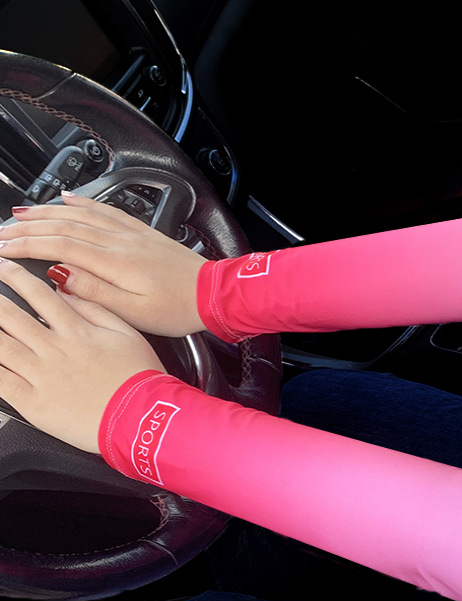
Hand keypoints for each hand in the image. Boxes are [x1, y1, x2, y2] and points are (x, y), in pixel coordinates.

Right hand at [0, 193, 206, 336]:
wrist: (214, 293)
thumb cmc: (179, 308)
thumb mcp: (134, 312)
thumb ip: (94, 293)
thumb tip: (60, 275)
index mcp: (114, 262)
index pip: (57, 245)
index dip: (24, 245)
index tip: (1, 248)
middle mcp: (120, 241)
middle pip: (63, 225)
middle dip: (27, 228)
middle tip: (1, 233)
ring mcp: (131, 233)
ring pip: (80, 214)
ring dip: (46, 212)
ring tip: (20, 215)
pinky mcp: (142, 233)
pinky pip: (105, 209)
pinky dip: (81, 202)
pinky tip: (67, 199)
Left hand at [0, 259, 165, 452]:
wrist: (143, 418)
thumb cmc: (141, 380)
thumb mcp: (128, 335)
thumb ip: (97, 310)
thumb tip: (69, 293)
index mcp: (77, 332)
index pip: (39, 295)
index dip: (16, 277)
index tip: (3, 267)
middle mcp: (55, 349)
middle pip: (10, 316)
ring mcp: (41, 376)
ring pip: (0, 345)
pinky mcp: (34, 403)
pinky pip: (0, 381)